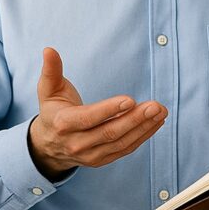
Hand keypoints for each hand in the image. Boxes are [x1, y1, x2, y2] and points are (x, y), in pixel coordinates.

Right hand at [29, 48, 167, 179]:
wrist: (48, 145)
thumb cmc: (53, 111)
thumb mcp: (48, 90)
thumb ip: (51, 70)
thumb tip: (49, 50)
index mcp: (63, 124)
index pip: (88, 118)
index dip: (109, 110)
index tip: (130, 100)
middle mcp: (76, 143)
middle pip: (110, 132)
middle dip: (135, 119)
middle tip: (155, 106)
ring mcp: (90, 155)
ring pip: (121, 142)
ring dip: (144, 127)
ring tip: (160, 112)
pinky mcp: (102, 159)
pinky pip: (125, 149)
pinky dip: (143, 136)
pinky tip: (156, 123)